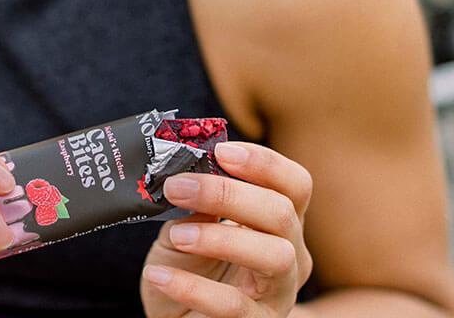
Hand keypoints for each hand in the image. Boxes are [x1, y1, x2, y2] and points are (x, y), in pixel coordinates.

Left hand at [141, 142, 312, 317]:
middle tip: (178, 187)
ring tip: (177, 236)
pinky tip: (158, 274)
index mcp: (279, 221)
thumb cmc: (190, 265)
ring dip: (220, 238)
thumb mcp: (189, 225)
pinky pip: (232, 305)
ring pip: (274, 255)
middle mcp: (292, 254)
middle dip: (228, 193)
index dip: (264, 162)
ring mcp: (279, 293)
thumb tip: (187, 168)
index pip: (295, 184)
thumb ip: (196, 201)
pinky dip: (191, 286)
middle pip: (282, 213)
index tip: (221, 150)